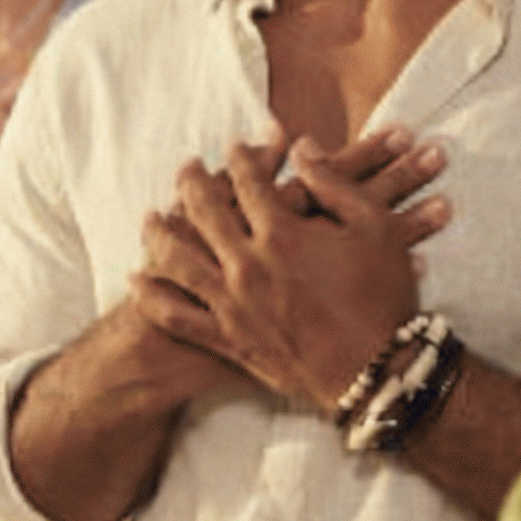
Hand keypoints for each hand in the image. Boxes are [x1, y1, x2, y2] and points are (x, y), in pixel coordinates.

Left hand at [130, 125, 450, 405]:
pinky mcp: (228, 340)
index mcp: (283, 234)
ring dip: (159, 233)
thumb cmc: (384, 298)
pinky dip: (152, 297)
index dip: (241, 159)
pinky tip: (136, 280)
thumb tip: (304, 149)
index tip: (236, 147)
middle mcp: (248, 265)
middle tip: (187, 168)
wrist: (378, 374)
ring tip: (150, 217)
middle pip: (204, 212)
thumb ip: (335, 185)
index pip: (248, 183)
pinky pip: (177, 316)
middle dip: (192, 183)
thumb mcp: (376, 229)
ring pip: (178, 260)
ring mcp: (232, 304)